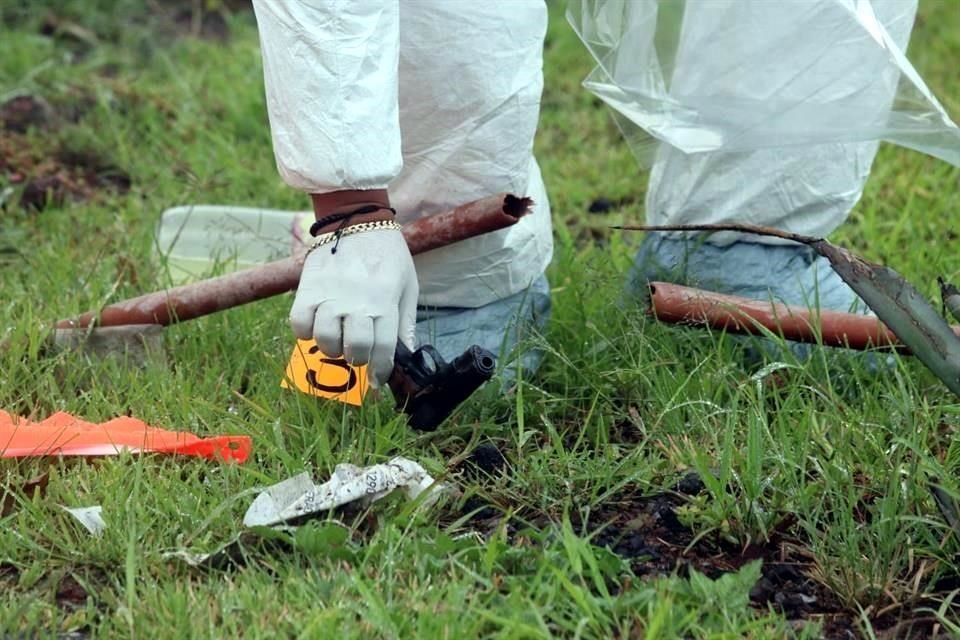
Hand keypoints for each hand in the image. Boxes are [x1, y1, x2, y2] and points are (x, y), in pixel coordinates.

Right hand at [290, 227, 418, 385]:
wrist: (357, 218)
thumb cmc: (388, 253)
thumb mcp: (408, 283)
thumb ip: (406, 320)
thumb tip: (408, 352)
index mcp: (385, 301)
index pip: (382, 348)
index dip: (380, 371)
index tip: (377, 380)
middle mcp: (357, 301)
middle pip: (355, 347)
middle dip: (357, 359)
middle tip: (358, 354)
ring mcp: (330, 295)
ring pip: (325, 338)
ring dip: (332, 347)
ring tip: (338, 340)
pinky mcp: (308, 287)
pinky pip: (299, 322)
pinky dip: (305, 331)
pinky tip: (316, 325)